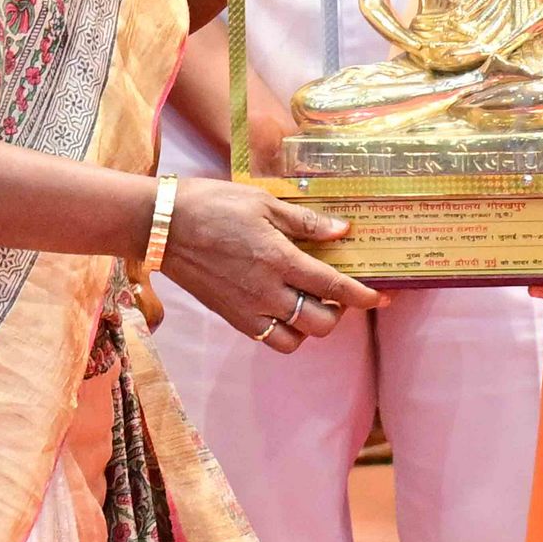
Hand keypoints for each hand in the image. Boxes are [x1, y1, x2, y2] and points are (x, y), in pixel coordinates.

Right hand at [162, 179, 382, 351]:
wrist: (161, 226)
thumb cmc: (212, 205)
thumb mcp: (263, 202)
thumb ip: (305, 222)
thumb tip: (342, 230)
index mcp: (279, 259)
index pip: (334, 287)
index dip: (363, 295)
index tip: (382, 296)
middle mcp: (267, 292)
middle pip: (321, 322)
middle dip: (339, 311)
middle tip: (336, 292)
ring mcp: (247, 310)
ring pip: (296, 338)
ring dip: (310, 325)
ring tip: (308, 302)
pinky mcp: (231, 318)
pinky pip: (268, 338)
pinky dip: (284, 331)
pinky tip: (282, 308)